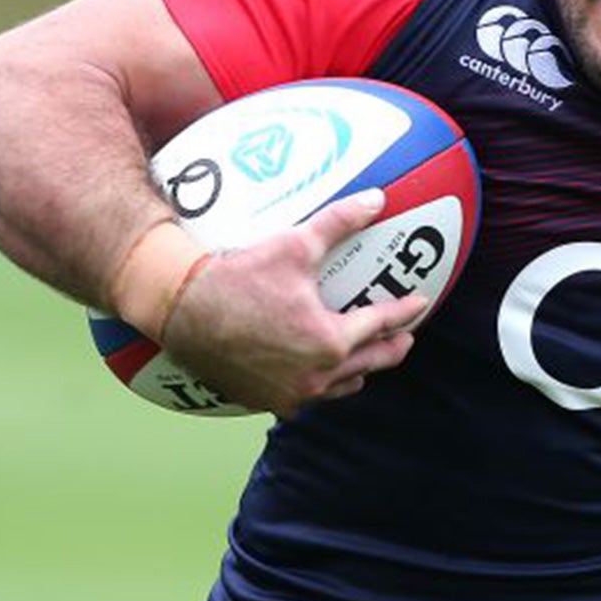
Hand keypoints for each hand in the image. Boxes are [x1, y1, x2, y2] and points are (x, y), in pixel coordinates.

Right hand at [162, 190, 430, 418]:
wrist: (180, 309)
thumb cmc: (239, 275)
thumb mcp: (294, 245)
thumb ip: (340, 222)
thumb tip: (377, 198)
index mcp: (329, 342)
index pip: (381, 325)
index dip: (404, 311)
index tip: (420, 303)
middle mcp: (314, 376)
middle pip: (370, 364)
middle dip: (392, 349)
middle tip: (405, 336)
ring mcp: (289, 395)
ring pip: (340, 387)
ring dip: (358, 370)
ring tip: (365, 356)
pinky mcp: (264, 402)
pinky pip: (306, 397)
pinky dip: (321, 384)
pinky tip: (317, 371)